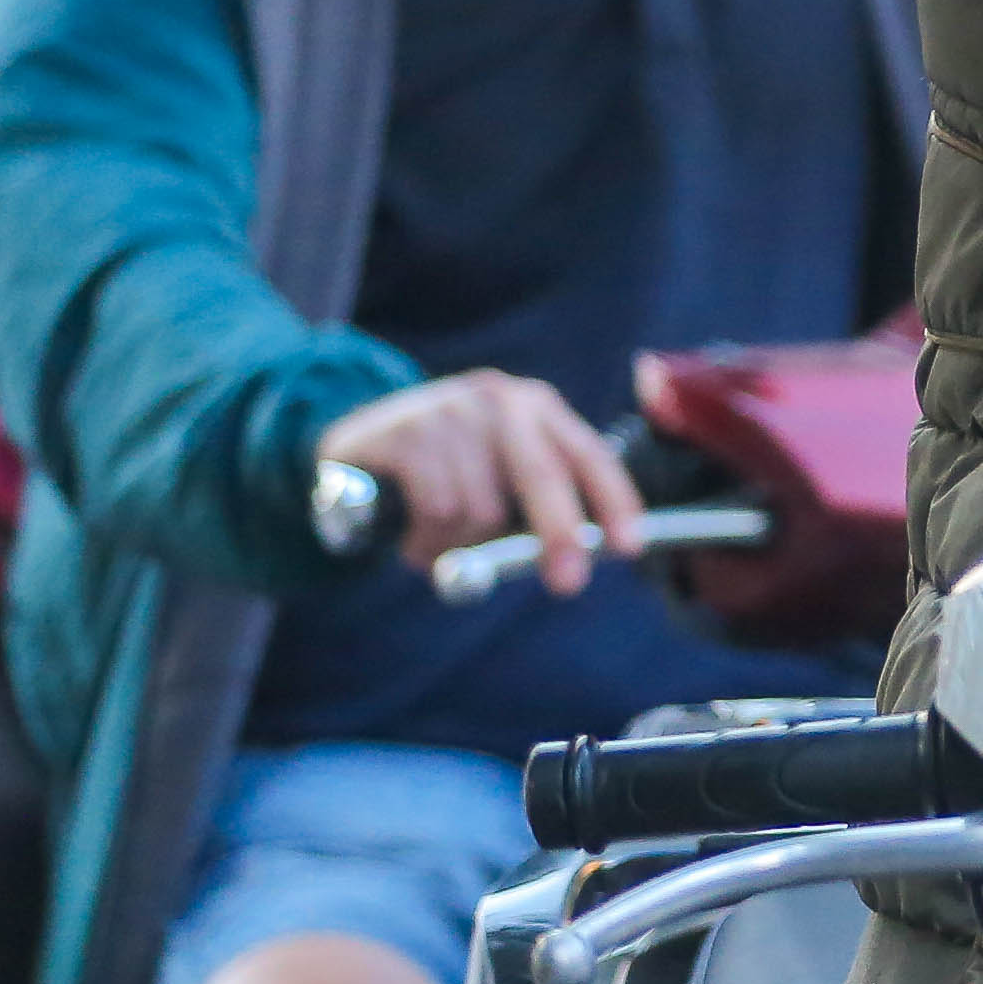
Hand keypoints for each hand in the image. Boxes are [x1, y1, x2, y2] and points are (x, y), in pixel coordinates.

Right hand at [314, 367, 642, 596]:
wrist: (353, 450)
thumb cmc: (443, 475)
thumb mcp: (496, 479)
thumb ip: (534, 510)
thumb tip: (576, 557)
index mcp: (536, 408)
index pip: (587, 454)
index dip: (612, 501)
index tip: (629, 546)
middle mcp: (499, 400)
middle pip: (541, 475)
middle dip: (558, 535)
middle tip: (568, 583)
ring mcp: (449, 410)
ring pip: (480, 506)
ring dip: (461, 544)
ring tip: (437, 539)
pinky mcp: (404, 431)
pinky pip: (436, 509)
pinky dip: (428, 539)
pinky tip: (410, 531)